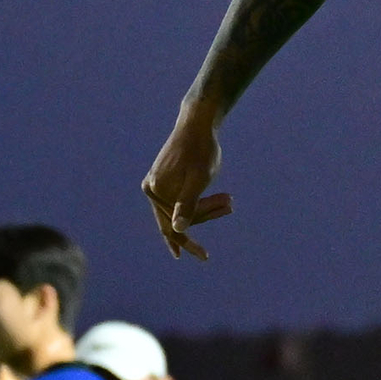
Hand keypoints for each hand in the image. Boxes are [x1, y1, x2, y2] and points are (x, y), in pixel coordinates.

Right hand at [143, 100, 233, 260]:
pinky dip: (198, 202)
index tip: (204, 257)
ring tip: (228, 201)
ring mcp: (156, 183)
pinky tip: (213, 206)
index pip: (174, 226)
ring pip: (180, 209)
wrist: (198, 123)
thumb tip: (178, 230)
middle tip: (229, 204)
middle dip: (204, 216)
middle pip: (177, 218)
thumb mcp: (199, 179)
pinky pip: (178, 199)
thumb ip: (188, 205)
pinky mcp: (164, 178)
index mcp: (156, 190)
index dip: (190, 243)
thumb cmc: (201, 150)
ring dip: (205, 208)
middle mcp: (151, 188)